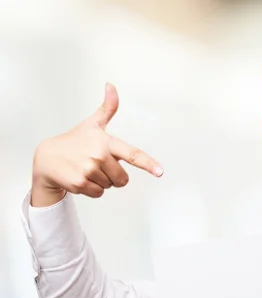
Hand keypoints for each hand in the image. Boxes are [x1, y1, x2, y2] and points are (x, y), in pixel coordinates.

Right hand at [31, 83, 162, 206]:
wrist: (47, 158)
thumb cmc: (74, 141)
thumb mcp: (92, 124)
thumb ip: (107, 109)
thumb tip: (111, 86)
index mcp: (105, 142)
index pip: (132, 154)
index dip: (148, 164)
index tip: (160, 172)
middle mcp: (99, 156)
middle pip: (123, 179)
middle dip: (114, 176)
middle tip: (98, 165)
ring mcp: (89, 170)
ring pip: (110, 186)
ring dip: (101, 182)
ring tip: (87, 169)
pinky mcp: (80, 183)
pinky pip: (99, 193)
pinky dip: (92, 189)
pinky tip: (81, 177)